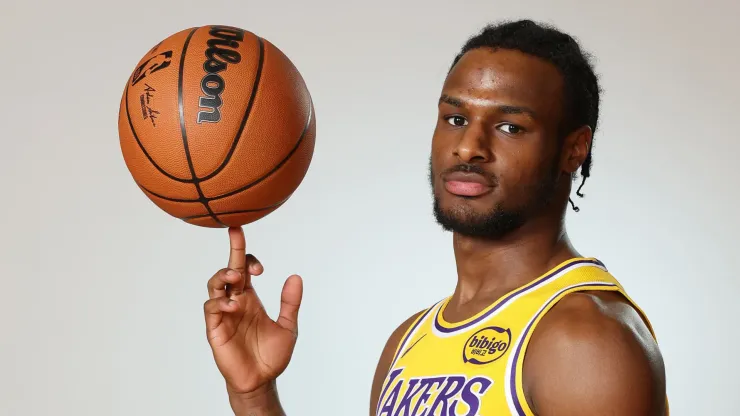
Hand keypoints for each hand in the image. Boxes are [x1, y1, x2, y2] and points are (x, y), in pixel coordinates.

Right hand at [204, 227, 302, 395]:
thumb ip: (290, 303)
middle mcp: (235, 301)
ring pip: (215, 285)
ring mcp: (224, 314)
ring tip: (236, 276)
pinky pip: (211, 308)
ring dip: (223, 275)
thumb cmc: (272, 355)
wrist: (261, 381)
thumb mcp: (288, 326)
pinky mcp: (215, 329)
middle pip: (228, 269)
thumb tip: (296, 277)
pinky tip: (233, 304)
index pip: (244, 269)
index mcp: (250, 298)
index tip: (260, 266)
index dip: (248, 257)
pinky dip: (220, 302)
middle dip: (232, 249)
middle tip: (237, 233)